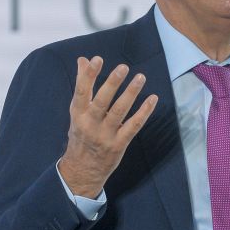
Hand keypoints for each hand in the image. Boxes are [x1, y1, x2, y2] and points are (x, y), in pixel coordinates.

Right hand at [58, 56, 157, 197]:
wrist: (82, 170)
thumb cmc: (81, 134)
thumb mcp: (77, 112)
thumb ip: (83, 85)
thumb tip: (82, 60)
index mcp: (78, 114)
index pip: (82, 92)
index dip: (88, 75)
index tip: (96, 59)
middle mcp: (90, 124)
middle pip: (101, 101)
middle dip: (112, 84)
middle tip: (123, 67)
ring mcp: (105, 135)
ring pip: (119, 112)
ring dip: (130, 94)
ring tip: (140, 78)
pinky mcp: (119, 144)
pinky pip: (133, 126)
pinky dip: (144, 112)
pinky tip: (152, 99)